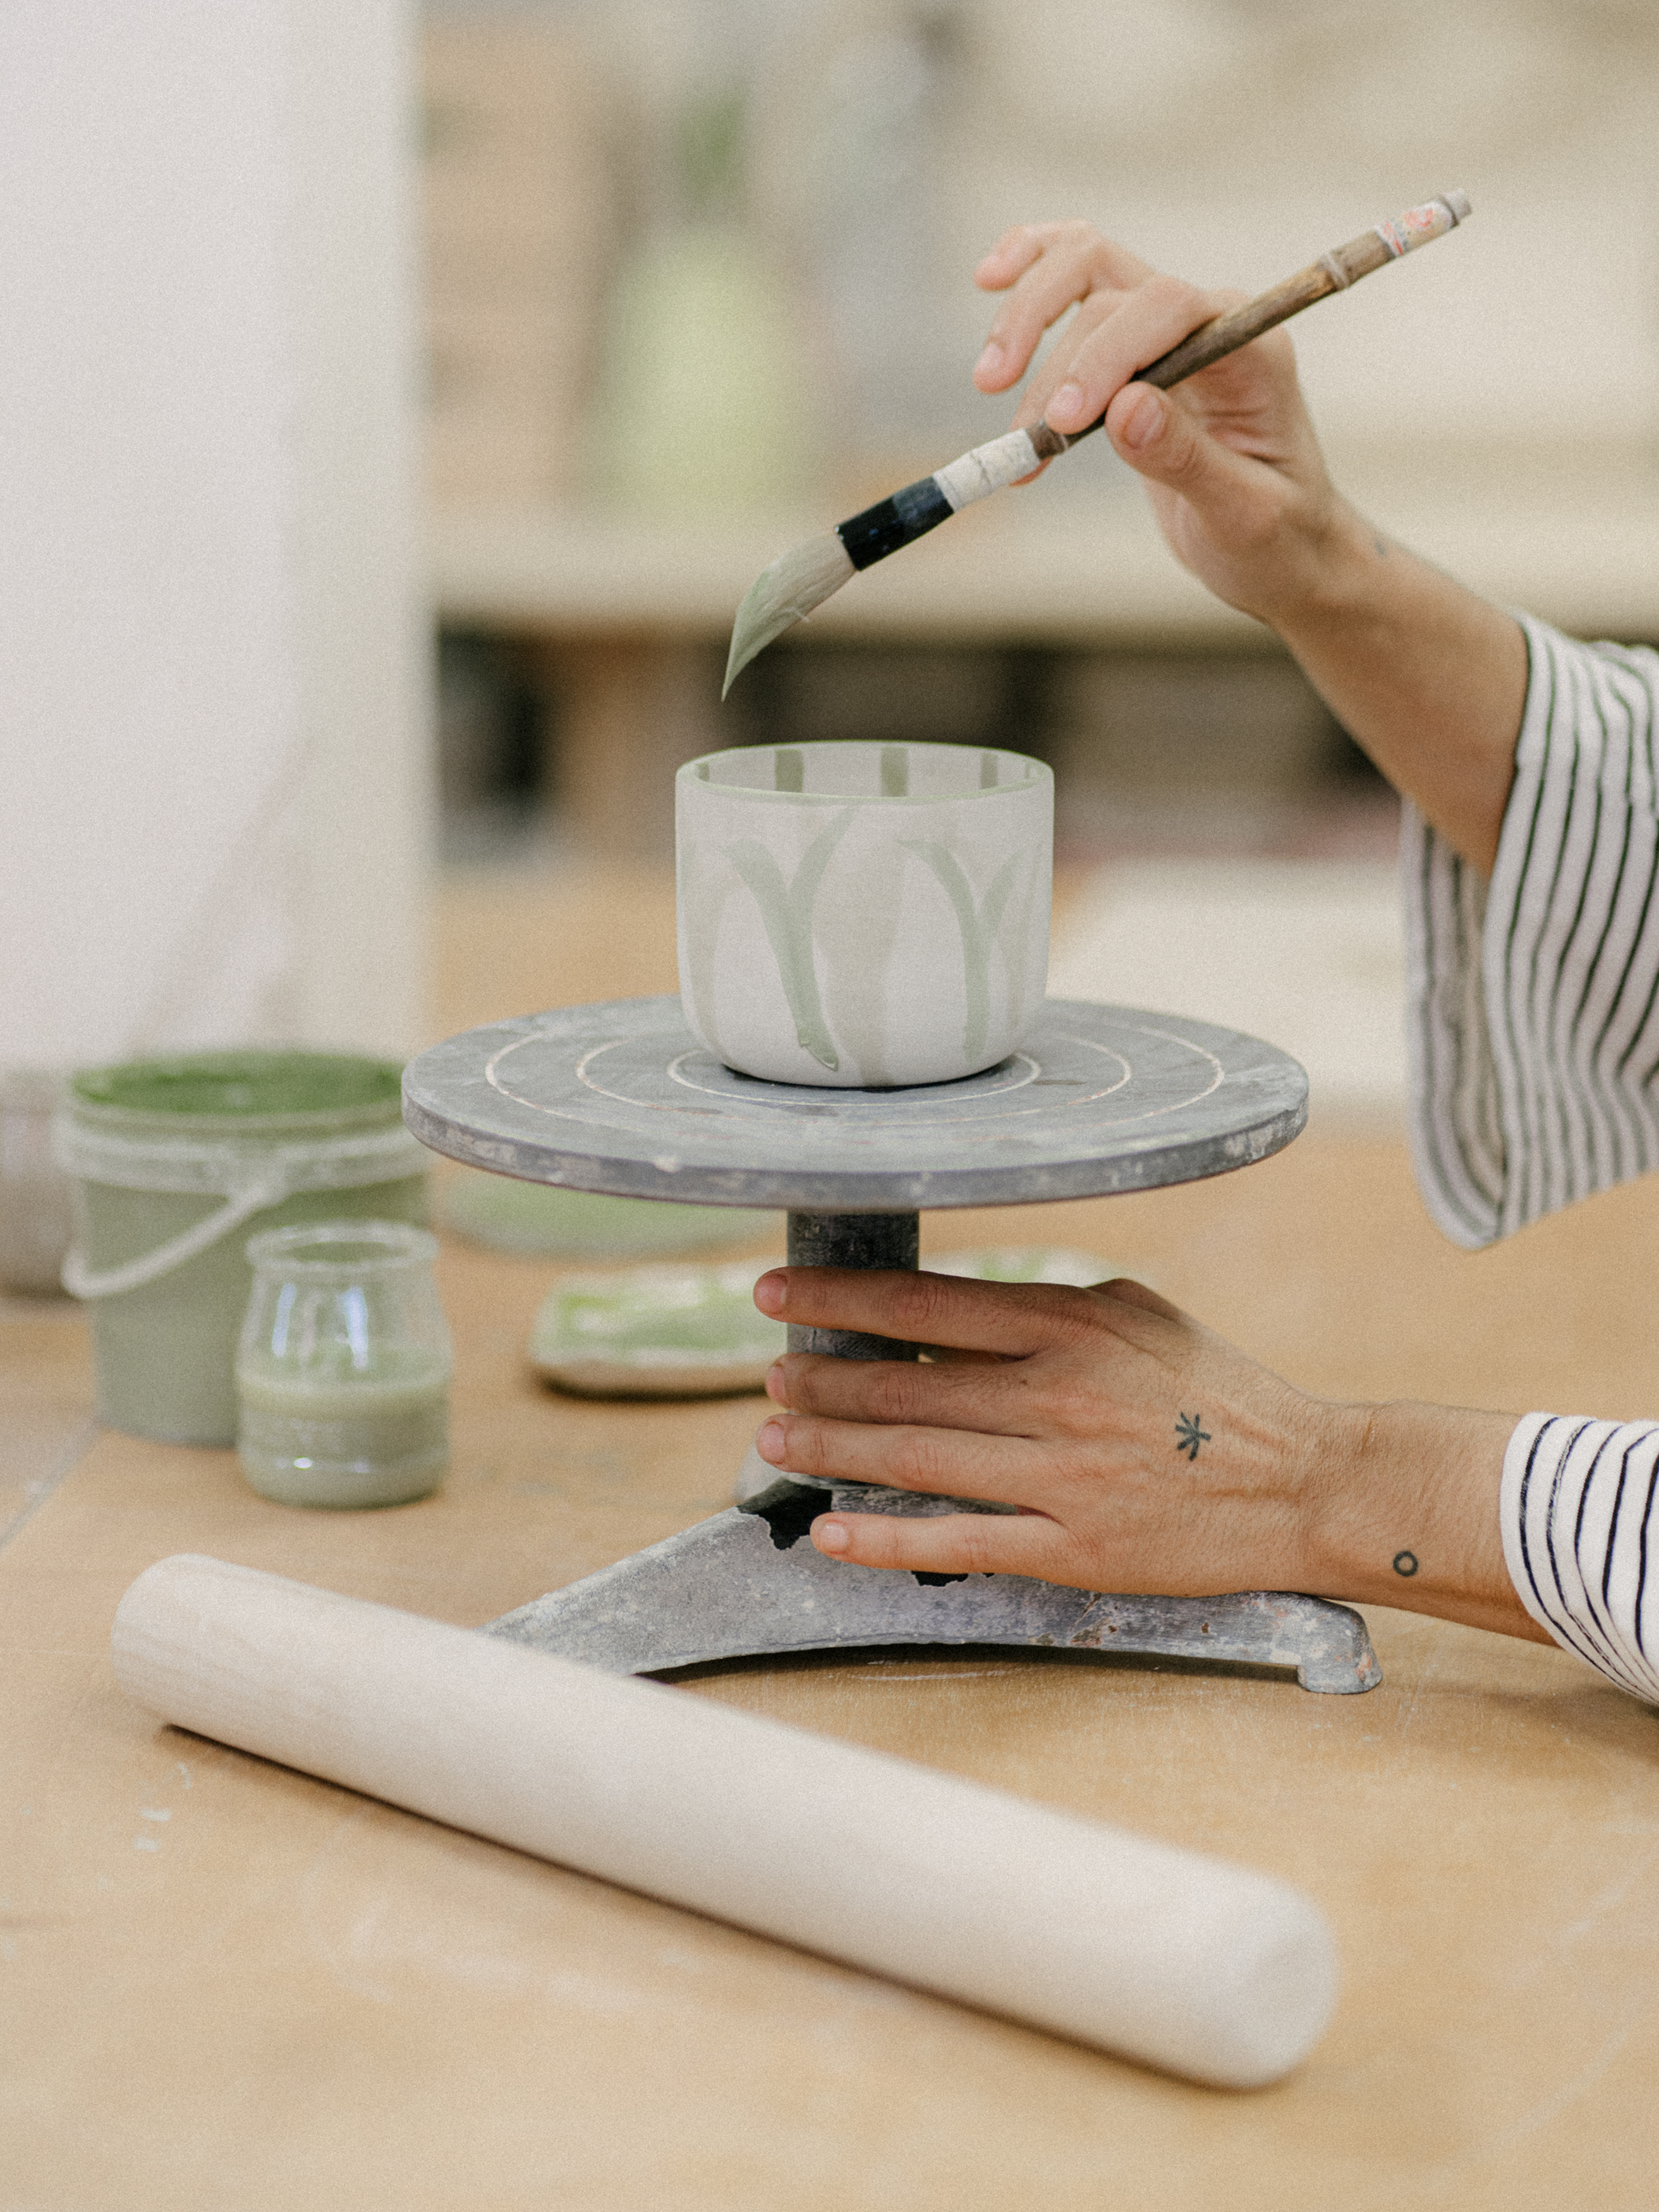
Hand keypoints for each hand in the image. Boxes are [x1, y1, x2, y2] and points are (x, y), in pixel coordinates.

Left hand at [751, 1266, 1539, 1639]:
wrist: (1309, 1482)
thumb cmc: (1218, 1393)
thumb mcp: (1135, 1315)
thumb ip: (1046, 1308)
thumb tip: (947, 1307)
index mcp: (1070, 1322)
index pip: (922, 1300)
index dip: (837, 1296)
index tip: (776, 1293)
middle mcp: (1056, 1394)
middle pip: (902, 1381)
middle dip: (818, 1376)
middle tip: (768, 1372)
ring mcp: (1060, 1477)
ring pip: (913, 1457)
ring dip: (830, 1446)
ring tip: (774, 1435)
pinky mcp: (1072, 1550)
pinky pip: (956, 1543)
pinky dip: (882, 1539)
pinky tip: (830, 1532)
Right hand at [971, 220, 1345, 626]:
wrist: (1285, 548)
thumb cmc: (1278, 537)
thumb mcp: (1244, 515)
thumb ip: (1188, 459)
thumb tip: (1124, 409)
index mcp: (1253, 352)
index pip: (1167, 310)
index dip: (1103, 358)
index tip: (1061, 426)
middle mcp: (1211, 323)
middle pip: (1111, 287)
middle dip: (1052, 354)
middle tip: (1017, 437)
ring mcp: (1170, 330)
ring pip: (1086, 270)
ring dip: (1026, 318)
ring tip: (988, 386)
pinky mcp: (1135, 350)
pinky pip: (1081, 286)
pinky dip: (1034, 276)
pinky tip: (991, 278)